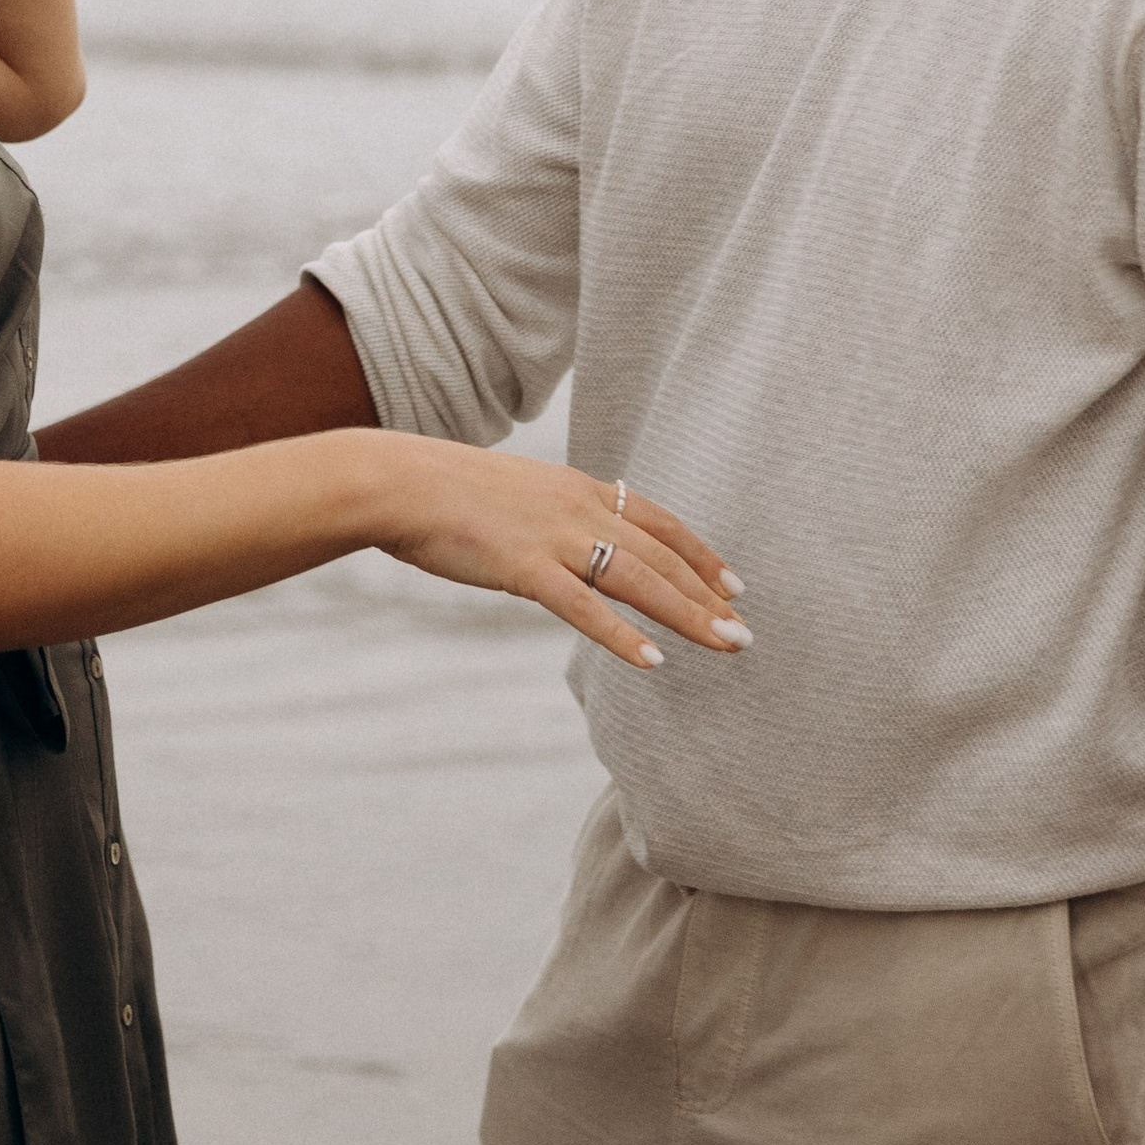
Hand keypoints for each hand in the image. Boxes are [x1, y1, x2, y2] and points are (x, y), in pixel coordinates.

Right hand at [370, 440, 749, 672]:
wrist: (400, 483)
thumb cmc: (447, 494)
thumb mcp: (517, 494)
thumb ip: (552, 518)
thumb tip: (573, 548)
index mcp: (578, 488)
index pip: (657, 521)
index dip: (699, 554)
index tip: (733, 583)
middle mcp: (578, 507)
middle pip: (660, 554)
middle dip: (707, 594)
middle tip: (745, 629)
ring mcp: (554, 536)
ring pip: (638, 579)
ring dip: (688, 615)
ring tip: (727, 644)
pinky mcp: (524, 566)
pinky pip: (583, 607)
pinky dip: (621, 635)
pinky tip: (652, 661)